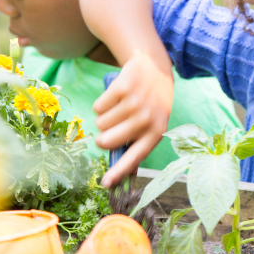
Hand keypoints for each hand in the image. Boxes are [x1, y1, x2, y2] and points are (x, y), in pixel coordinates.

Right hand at [93, 50, 173, 186]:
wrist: (154, 70)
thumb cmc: (151, 104)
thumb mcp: (152, 124)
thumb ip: (137, 145)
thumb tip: (119, 173)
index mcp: (155, 133)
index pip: (134, 157)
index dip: (119, 172)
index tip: (105, 184)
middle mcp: (146, 120)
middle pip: (106, 141)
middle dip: (102, 137)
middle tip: (113, 126)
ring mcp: (134, 104)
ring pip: (100, 123)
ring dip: (105, 117)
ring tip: (121, 107)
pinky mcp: (122, 88)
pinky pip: (98, 107)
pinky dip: (102, 103)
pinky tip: (117, 96)